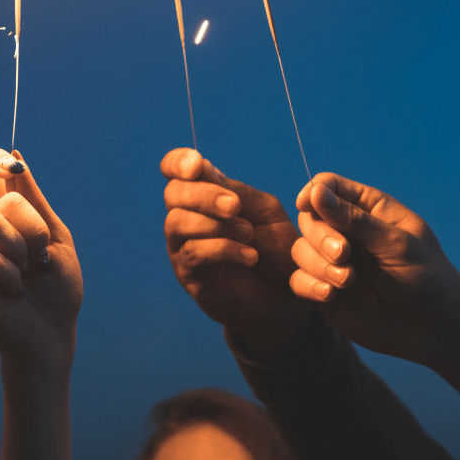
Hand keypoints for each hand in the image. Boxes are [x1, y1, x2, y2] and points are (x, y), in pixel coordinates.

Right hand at [0, 148, 81, 370]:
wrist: (53, 332)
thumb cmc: (57, 289)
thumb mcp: (56, 237)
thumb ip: (35, 200)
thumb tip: (15, 157)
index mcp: (2, 218)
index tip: (10, 166)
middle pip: (5, 201)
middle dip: (35, 229)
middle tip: (39, 259)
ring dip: (24, 251)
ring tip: (26, 275)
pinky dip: (13, 276)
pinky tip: (14, 291)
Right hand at [161, 148, 316, 357]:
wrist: (286, 296)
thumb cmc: (275, 250)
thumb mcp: (263, 212)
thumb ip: (236, 191)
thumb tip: (205, 171)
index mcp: (204, 194)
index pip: (174, 170)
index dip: (177, 162)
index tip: (196, 165)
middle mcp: (186, 217)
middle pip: (173, 193)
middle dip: (203, 196)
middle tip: (234, 206)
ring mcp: (182, 246)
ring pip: (177, 222)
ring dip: (214, 224)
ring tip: (248, 234)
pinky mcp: (188, 274)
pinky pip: (193, 253)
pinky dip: (223, 249)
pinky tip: (249, 256)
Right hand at [291, 173, 459, 360]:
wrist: (436, 330)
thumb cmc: (427, 280)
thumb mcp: (395, 244)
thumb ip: (353, 219)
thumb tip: (314, 192)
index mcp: (369, 210)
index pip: (328, 187)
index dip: (313, 193)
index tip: (307, 205)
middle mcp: (347, 233)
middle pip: (309, 219)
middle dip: (321, 237)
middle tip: (344, 255)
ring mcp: (334, 263)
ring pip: (301, 250)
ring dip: (318, 264)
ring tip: (346, 281)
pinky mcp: (325, 291)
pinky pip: (299, 280)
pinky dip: (310, 286)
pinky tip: (332, 295)